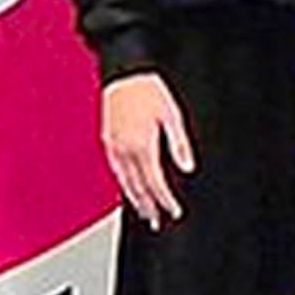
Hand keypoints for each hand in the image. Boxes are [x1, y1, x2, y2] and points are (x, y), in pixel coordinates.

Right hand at [102, 72, 195, 229]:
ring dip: (135, 199)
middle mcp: (125, 150)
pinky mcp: (107, 140)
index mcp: (142, 145)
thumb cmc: (147, 90)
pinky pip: (115, 170)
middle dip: (149, 206)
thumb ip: (179, 143)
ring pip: (124, 182)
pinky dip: (123, 184)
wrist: (122, 72)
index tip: (174, 211)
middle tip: (156, 221)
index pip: (155, 183)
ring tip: (144, 211)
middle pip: (138, 188)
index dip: (166, 200)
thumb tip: (188, 167)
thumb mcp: (171, 114)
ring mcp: (113, 146)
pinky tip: (128, 187)